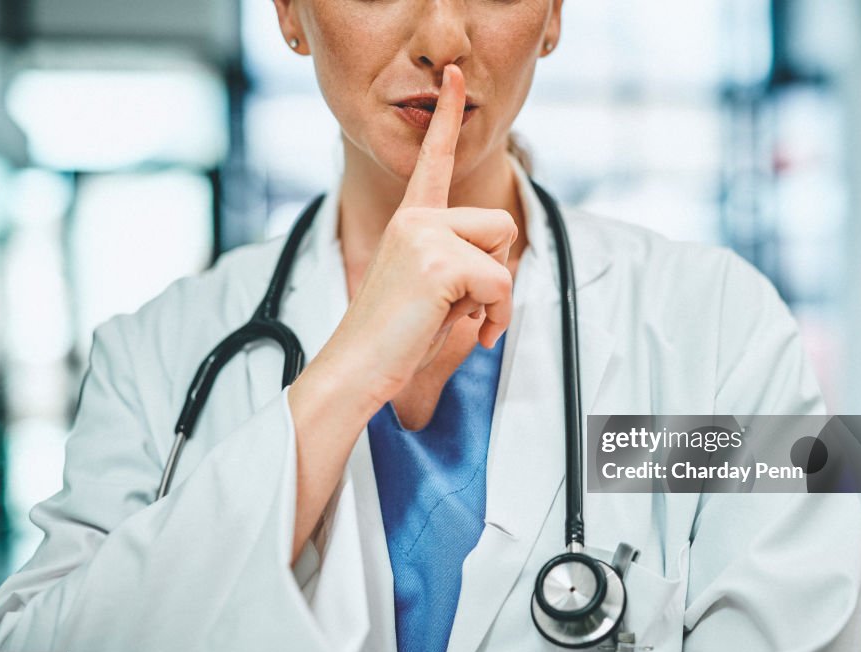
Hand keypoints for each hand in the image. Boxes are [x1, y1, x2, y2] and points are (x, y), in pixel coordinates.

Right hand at [309, 63, 517, 406]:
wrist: (357, 367)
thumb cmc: (397, 338)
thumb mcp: (434, 289)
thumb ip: (462, 261)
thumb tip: (502, 263)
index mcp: (411, 220)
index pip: (434, 160)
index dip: (448, 116)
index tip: (454, 75)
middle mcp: (415, 218)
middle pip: (500, 223)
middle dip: (495, 269)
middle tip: (460, 304)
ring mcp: (425, 235)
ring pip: (503, 248)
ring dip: (495, 293)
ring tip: (456, 315)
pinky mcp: (439, 262)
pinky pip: (501, 282)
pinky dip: (497, 314)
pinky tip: (471, 330)